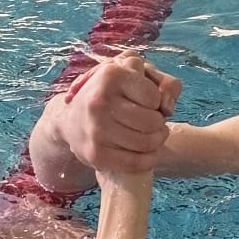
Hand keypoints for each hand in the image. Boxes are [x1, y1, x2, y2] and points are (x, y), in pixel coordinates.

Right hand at [60, 53, 180, 176]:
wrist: (71, 119)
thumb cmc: (111, 92)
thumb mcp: (136, 74)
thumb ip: (165, 82)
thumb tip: (167, 107)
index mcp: (110, 76)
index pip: (154, 97)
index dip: (156, 101)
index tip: (146, 102)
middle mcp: (99, 101)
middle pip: (153, 122)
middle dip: (158, 123)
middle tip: (151, 121)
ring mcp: (96, 130)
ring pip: (147, 143)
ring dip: (156, 141)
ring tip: (151, 134)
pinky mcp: (96, 155)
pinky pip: (137, 163)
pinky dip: (149, 159)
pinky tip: (147, 152)